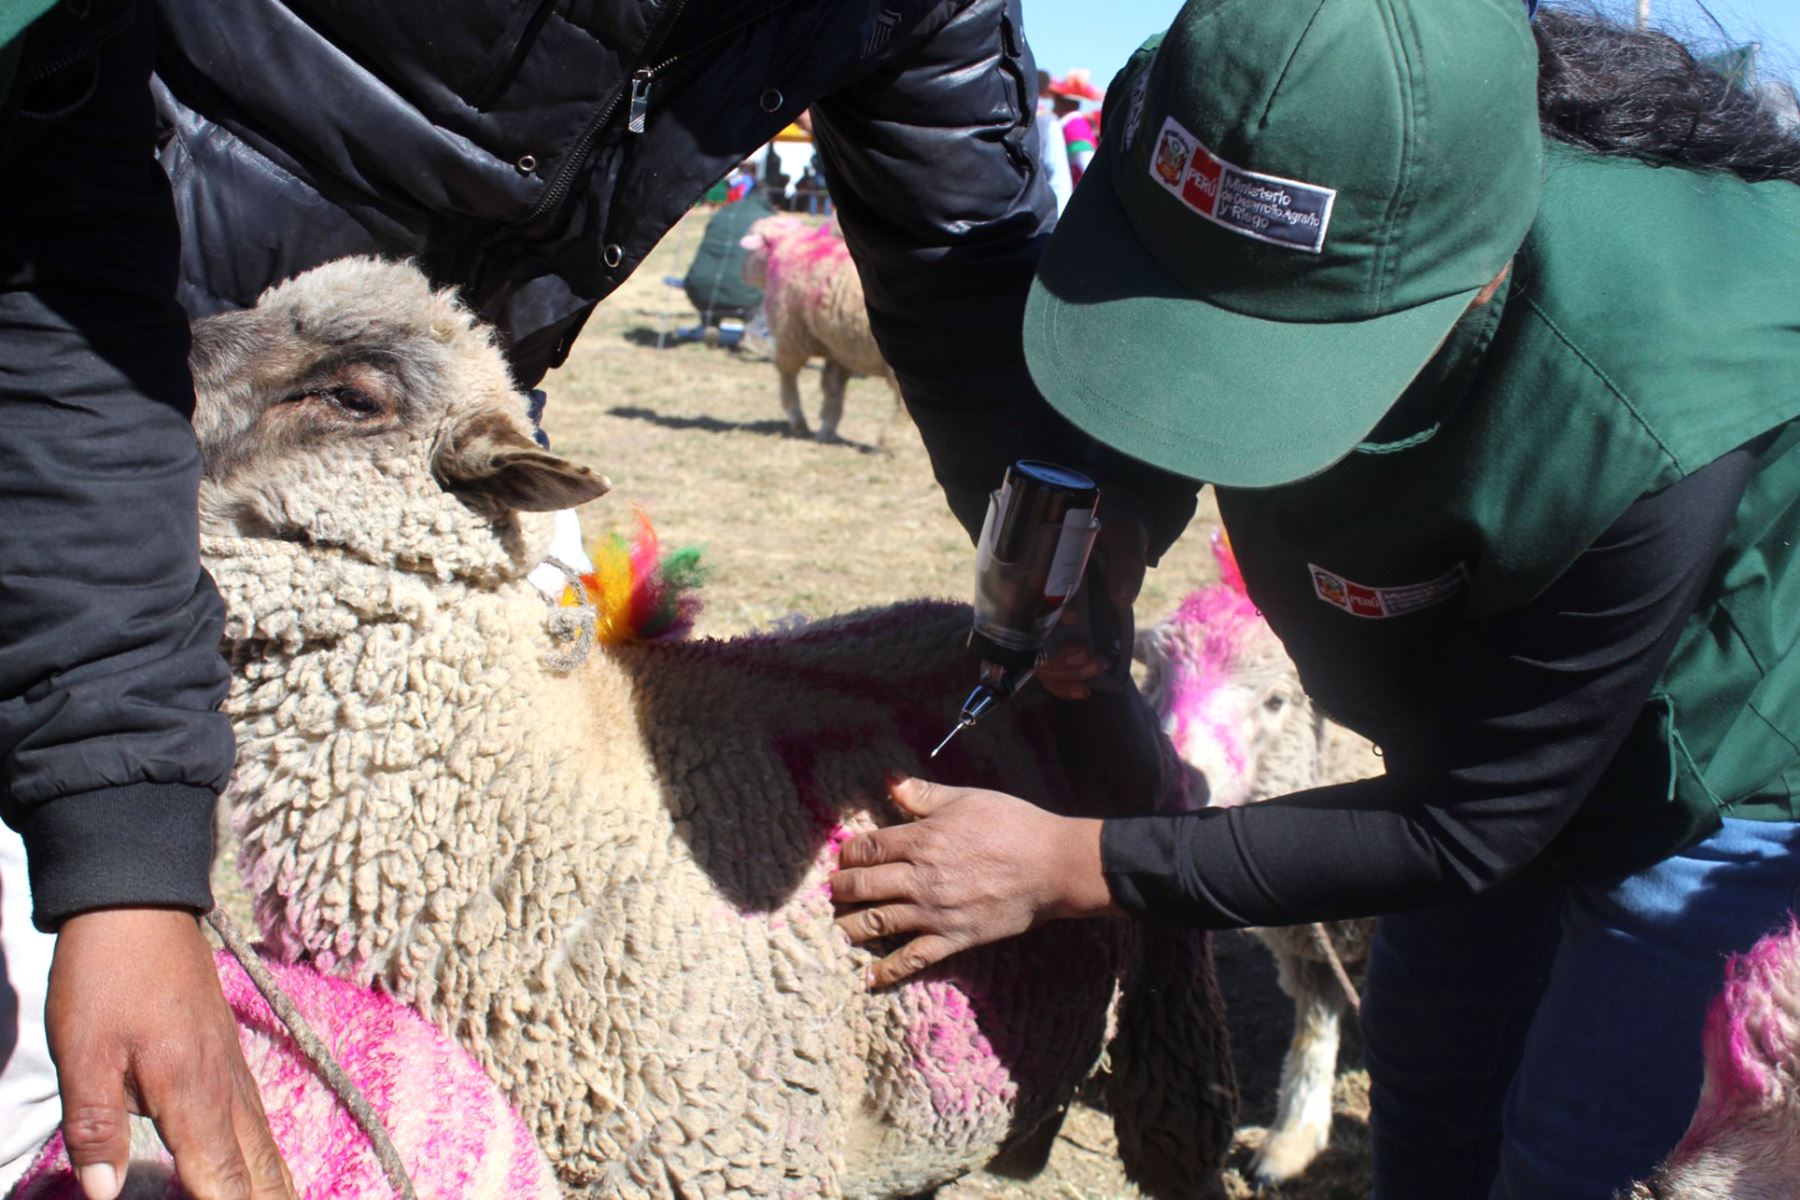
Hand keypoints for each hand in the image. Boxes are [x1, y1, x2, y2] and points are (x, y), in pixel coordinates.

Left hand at [45, 908, 294, 1199]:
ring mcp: (230, 1065)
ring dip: (276, 1182)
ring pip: (263, 1139)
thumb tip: (103, 1193)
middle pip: (256, 1164)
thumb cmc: (107, 976)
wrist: (139, 904)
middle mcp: (222, 1085)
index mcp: (189, 1092)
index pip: (221, 1176)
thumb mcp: (82, 1054)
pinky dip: (267, 1149)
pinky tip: (264, 1157)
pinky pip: (256, 1114)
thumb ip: (96, 1127)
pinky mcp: (225, 1050)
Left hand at [831, 774, 1119, 987]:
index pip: (868, 848)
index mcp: (922, 840)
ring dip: (851, 926)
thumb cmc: (1013, 825)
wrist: (1053, 866)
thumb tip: (889, 778)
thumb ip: (923, 793)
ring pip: (878, 922)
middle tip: (833, 890)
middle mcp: (921, 878)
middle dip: (841, 888)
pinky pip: (912, 958)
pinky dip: (887, 970)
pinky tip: (868, 977)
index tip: (843, 857)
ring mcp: (934, 912)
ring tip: (837, 928)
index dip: (849, 853)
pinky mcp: (953, 939)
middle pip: (864, 886)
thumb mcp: (966, 798)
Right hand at [1036, 505, 1148, 700]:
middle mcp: (1034, 594)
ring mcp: (1045, 615)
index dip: (1047, 616)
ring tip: (1094, 669)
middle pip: (1026, 639)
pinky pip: (1048, 665)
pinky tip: (1082, 691)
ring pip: (1037, 658)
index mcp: (1040, 566)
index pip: (1026, 600)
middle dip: (1057, 659)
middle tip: (1090, 657)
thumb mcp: (1127, 533)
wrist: (1116, 523)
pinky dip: (1062, 684)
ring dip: (1063, 674)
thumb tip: (1119, 600)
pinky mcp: (1059, 630)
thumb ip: (1126, 561)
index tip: (1075, 621)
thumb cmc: (1117, 523)